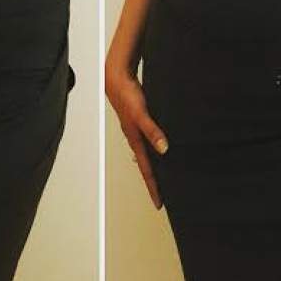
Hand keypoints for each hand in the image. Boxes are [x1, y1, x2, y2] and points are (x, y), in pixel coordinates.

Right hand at [104, 62, 167, 209]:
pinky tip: (159, 144)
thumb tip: (164, 149)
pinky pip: (147, 138)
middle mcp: (134, 137)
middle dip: (153, 180)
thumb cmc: (127, 95)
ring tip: (163, 174)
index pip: (146, 170)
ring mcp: (135, 129)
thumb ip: (152, 131)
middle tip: (162, 195)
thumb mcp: (141, 114)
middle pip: (145, 164)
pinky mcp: (138, 118)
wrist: (116, 77)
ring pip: (146, 152)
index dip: (153, 187)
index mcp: (135, 140)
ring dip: (153, 164)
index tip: (159, 204)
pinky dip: (153, 146)